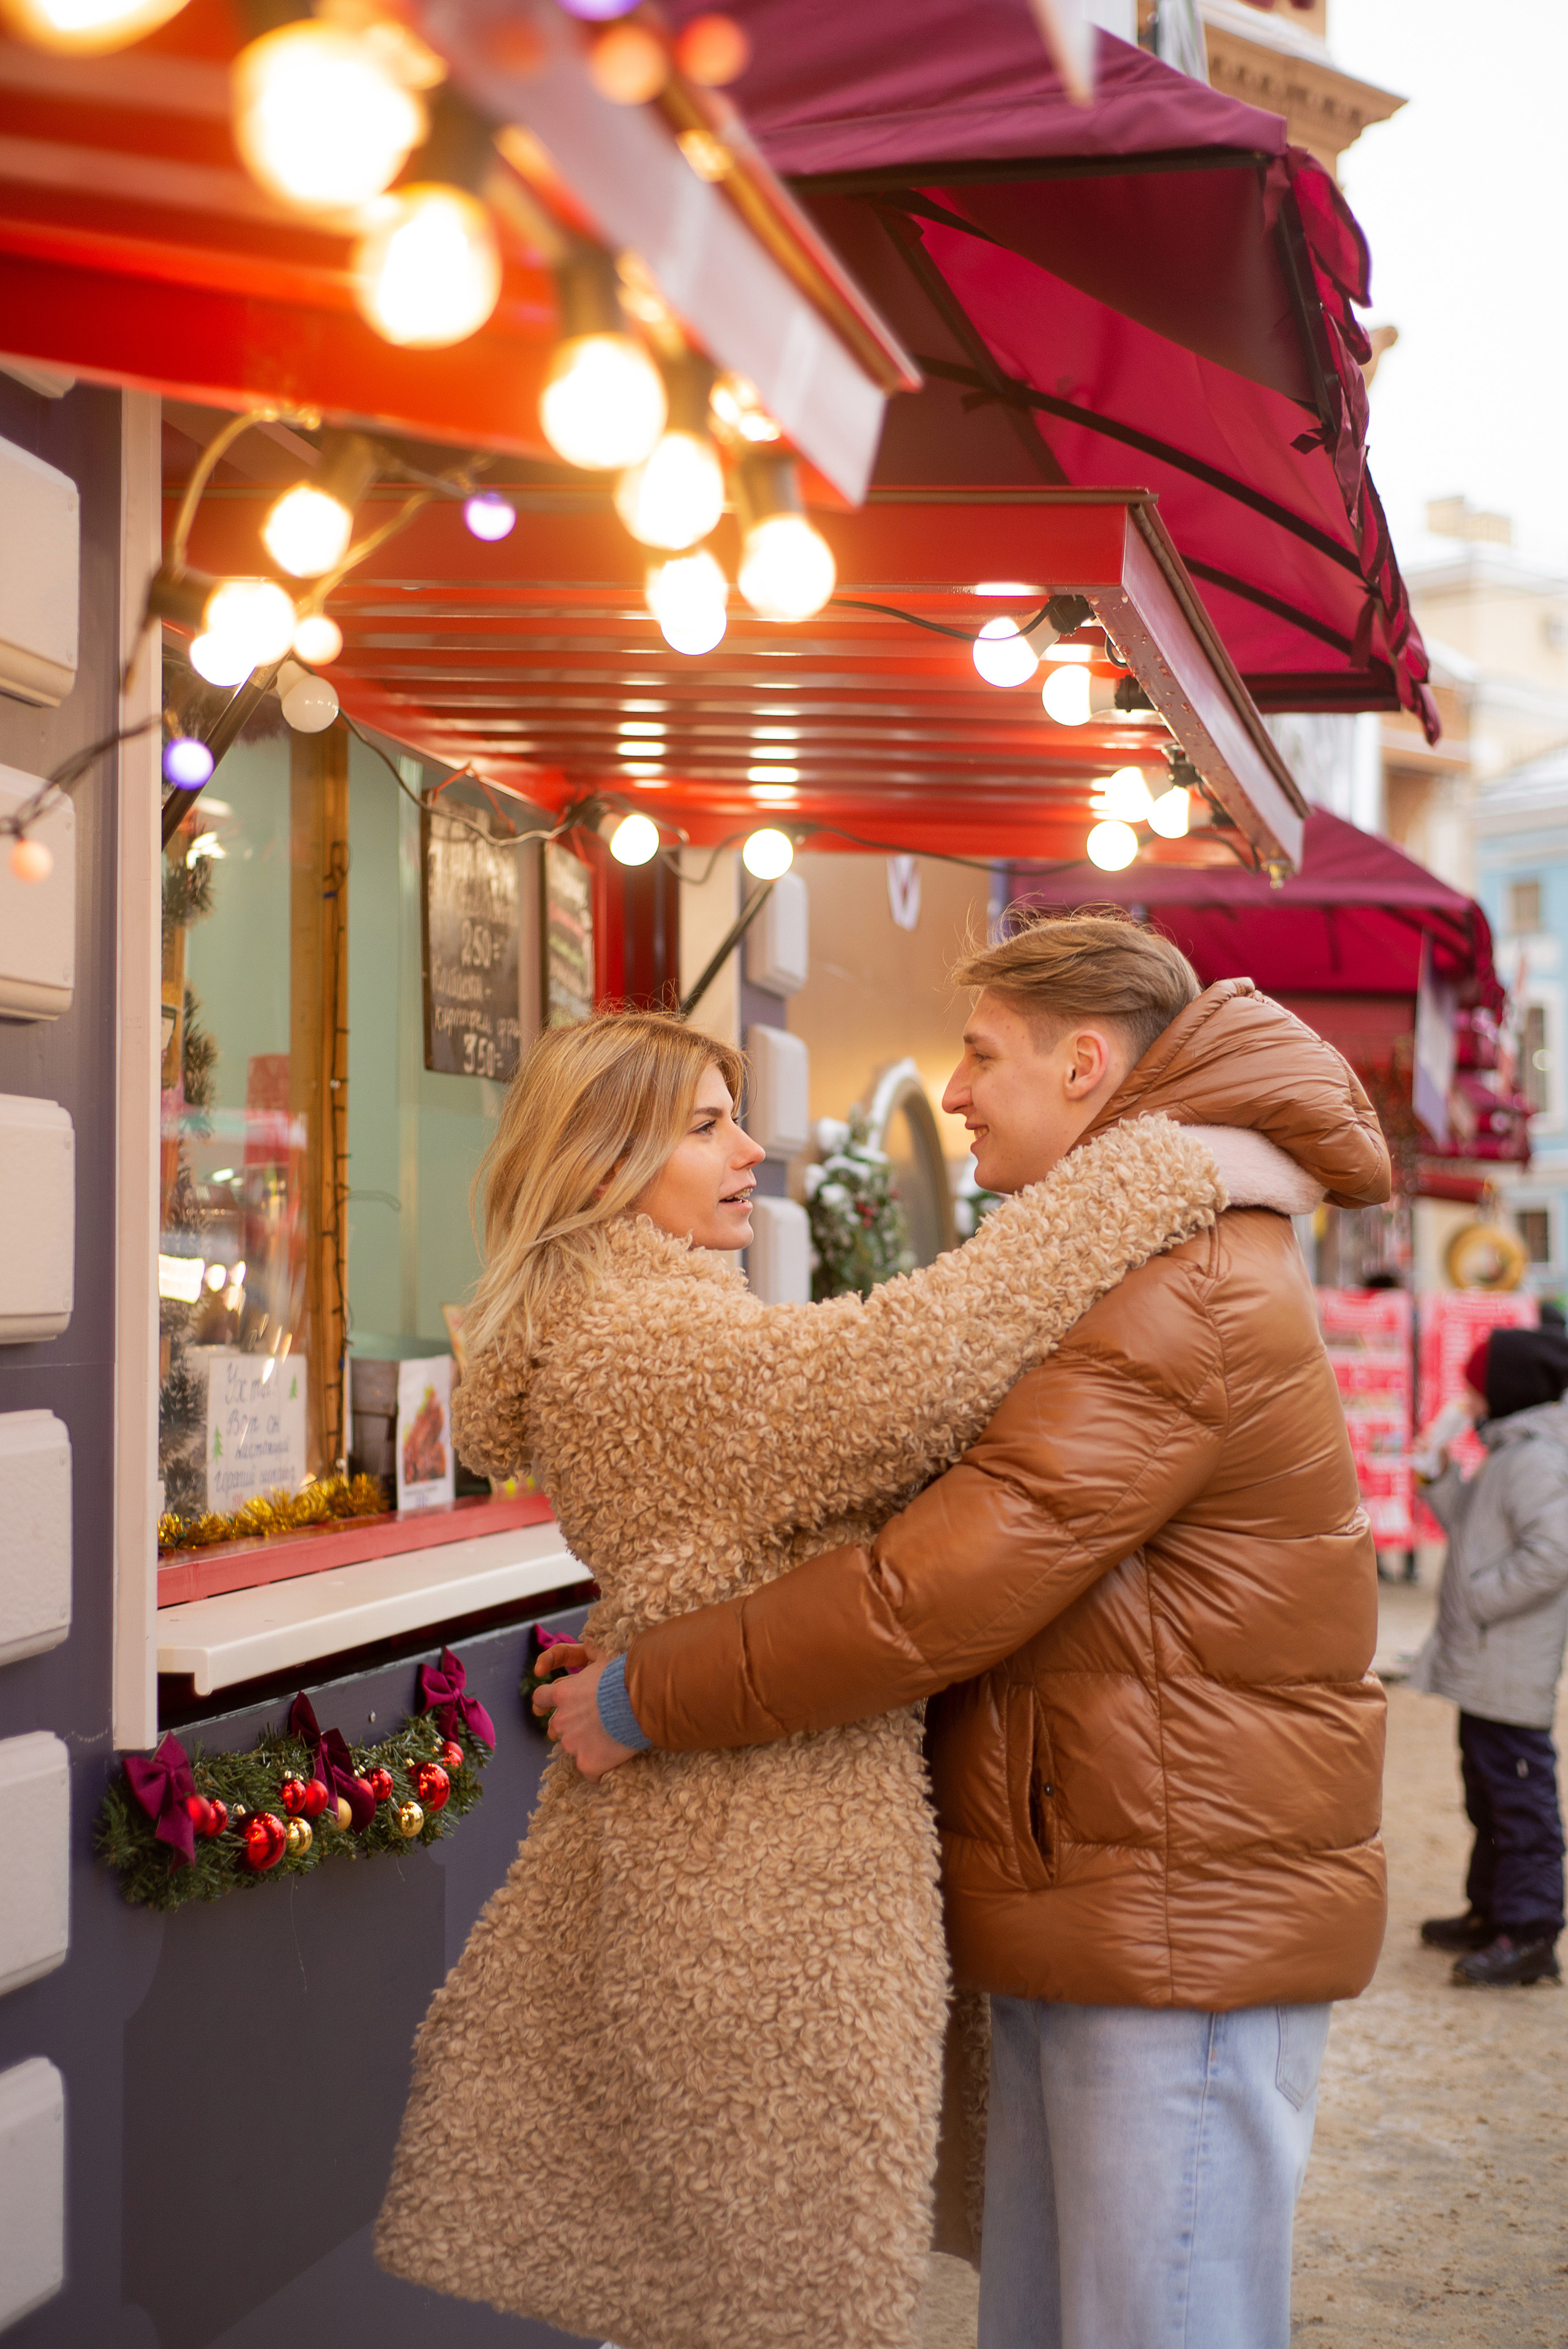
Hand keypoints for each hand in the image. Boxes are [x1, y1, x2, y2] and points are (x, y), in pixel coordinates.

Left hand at [531, 1645, 637, 1780]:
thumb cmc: (624, 1678)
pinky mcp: (587, 1763)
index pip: (540, 1698)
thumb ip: (589, 1653)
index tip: (542, 1709)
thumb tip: (586, 1642)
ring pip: (572, 1748)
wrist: (641, 1702)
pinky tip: (611, 1763)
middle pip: (553, 1727)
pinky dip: (598, 1770)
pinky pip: (590, 1773)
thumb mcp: (602, 1660)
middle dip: (566, 1727)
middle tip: (586, 1726)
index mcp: (562, 1694)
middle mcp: (561, 1719)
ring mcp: (572, 1743)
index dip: (542, 1704)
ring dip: (584, 1746)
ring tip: (605, 1742)